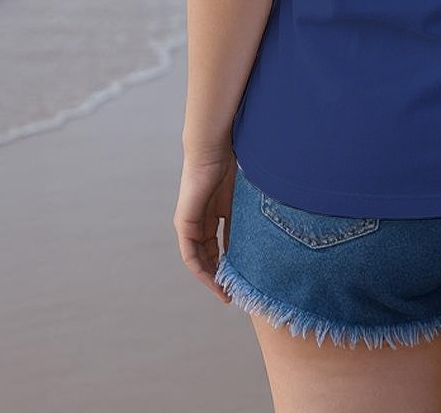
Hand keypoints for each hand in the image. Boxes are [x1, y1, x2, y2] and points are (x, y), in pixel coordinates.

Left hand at [174, 146, 236, 302]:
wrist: (213, 147)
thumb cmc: (231, 163)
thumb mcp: (241, 199)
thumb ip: (243, 220)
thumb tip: (256, 243)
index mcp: (213, 214)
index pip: (219, 246)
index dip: (229, 263)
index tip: (241, 278)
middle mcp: (199, 221)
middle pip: (208, 255)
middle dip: (220, 275)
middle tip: (234, 292)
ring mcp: (189, 223)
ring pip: (199, 258)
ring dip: (210, 277)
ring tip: (224, 292)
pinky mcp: (184, 222)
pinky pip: (190, 253)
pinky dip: (201, 268)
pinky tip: (213, 278)